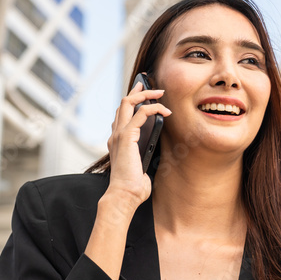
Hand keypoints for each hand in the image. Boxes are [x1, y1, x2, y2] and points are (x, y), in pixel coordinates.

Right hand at [105, 79, 170, 206]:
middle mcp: (115, 135)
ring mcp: (119, 134)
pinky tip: (165, 111)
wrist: (124, 195)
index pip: (121, 115)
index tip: (143, 95)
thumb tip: (157, 149)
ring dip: (146, 95)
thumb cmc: (133, 186)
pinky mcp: (126, 137)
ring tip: (160, 92)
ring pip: (128, 103)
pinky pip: (141, 114)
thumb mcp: (141, 166)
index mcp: (117, 141)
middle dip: (137, 91)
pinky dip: (154, 108)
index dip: (132, 103)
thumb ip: (145, 154)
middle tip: (149, 84)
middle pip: (123, 104)